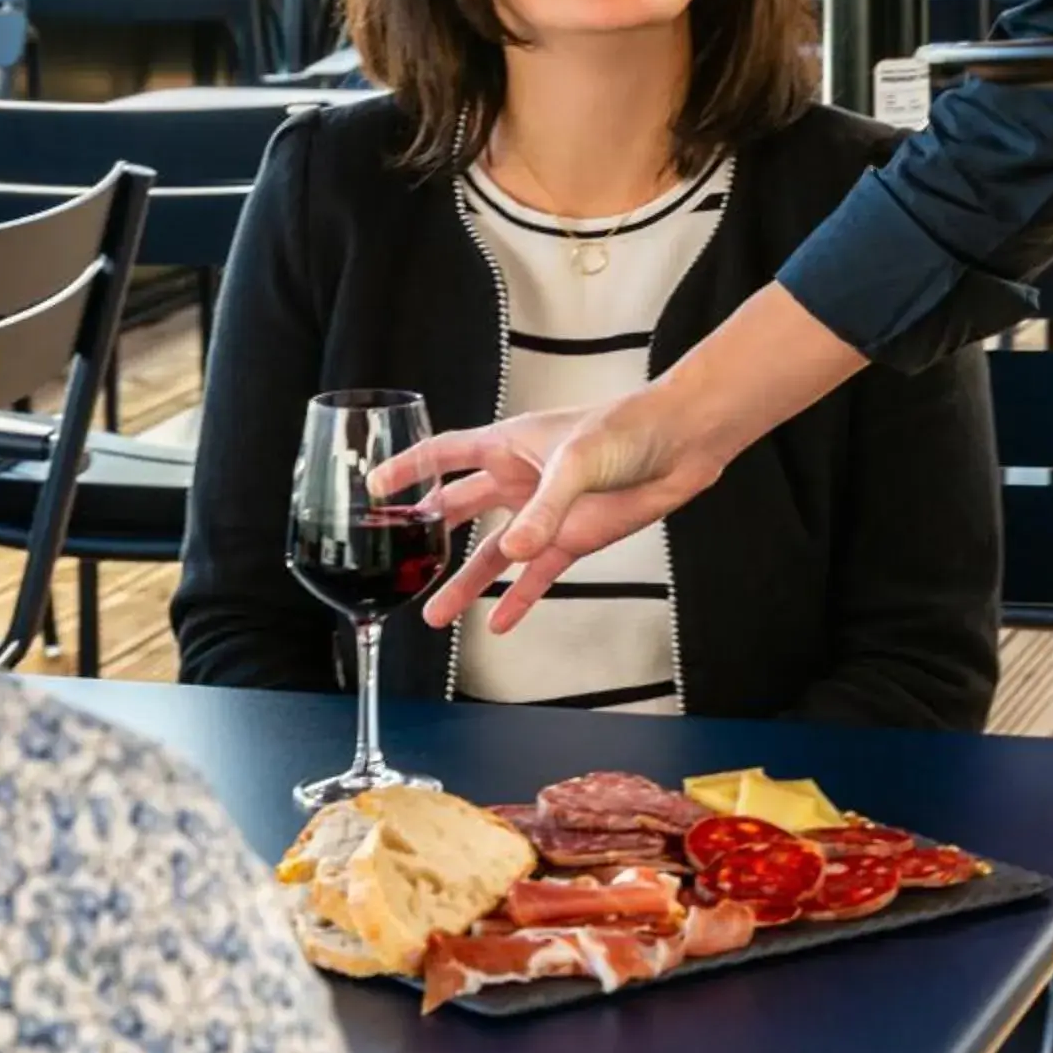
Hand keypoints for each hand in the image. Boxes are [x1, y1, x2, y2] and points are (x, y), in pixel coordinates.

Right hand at [367, 281, 865, 635]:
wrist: (682, 444)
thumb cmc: (628, 429)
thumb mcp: (578, 462)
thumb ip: (544, 509)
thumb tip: (515, 552)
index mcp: (508, 444)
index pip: (443, 455)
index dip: (407, 469)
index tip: (371, 486)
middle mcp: (517, 480)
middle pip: (457, 510)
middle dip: (424, 536)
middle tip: (391, 563)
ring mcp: (543, 514)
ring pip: (491, 555)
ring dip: (463, 584)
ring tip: (433, 616)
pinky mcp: (572, 540)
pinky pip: (535, 577)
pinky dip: (517, 600)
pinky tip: (498, 623)